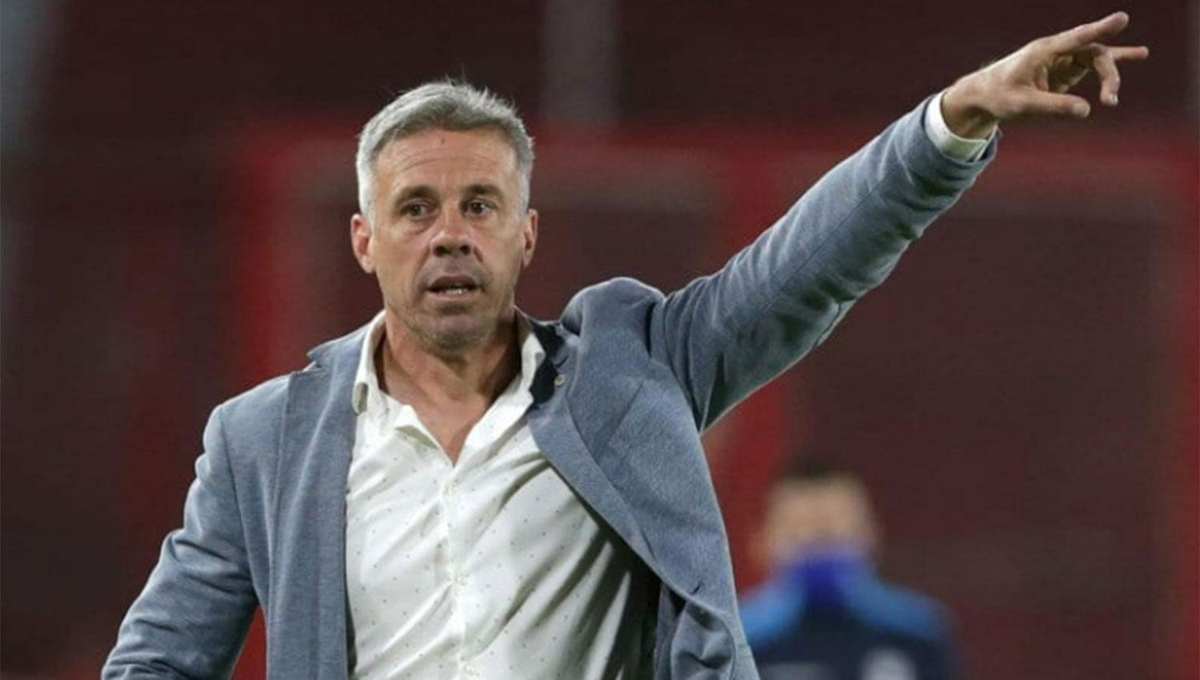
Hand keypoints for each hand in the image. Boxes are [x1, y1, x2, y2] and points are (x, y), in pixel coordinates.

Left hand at [942, 12, 1149, 138]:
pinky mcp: (1062, 71)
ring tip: (1142, 54)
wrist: (982, 96)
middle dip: (1107, 73)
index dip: (1100, 29)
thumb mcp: (1023, 105)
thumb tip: (1086, 110)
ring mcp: (1060, 60)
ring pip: (1095, 58)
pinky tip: (1136, 54)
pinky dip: (1110, 63)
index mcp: (1043, 51)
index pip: (1077, 38)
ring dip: (1111, 71)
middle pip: (1092, 52)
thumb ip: (1054, 106)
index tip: (1122, 19)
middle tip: (1110, 100)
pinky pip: (1091, 65)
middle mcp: (1055, 51)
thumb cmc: (998, 97)